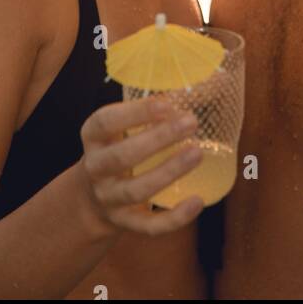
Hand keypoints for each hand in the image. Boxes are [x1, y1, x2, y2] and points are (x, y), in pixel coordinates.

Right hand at [78, 96, 203, 238]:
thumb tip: (210, 77)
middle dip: (157, 139)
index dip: (134, 113)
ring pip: (136, 191)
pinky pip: (148, 226)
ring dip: (168, 172)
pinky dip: (174, 218)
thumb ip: (151, 108)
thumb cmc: (118, 147)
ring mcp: (109, 199)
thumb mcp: (121, 127)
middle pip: (122, 157)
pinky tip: (198, 201)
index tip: (165, 103)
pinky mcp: (125, 223)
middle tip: (191, 122)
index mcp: (93, 137)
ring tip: (197, 152)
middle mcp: (96, 169)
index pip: (105, 122)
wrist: (92, 197)